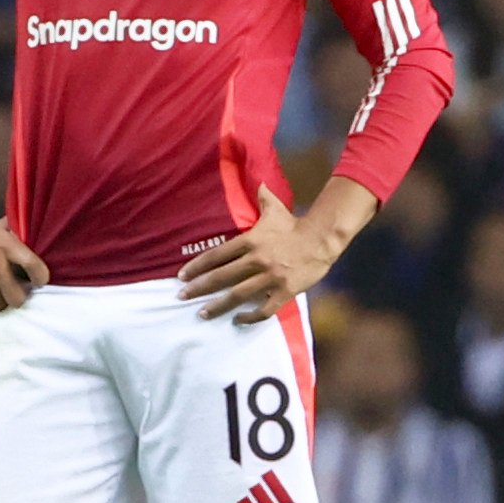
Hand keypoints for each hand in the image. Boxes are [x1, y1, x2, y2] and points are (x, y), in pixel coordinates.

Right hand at [0, 217, 49, 310]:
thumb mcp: (3, 230)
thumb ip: (23, 237)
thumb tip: (47, 242)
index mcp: (7, 244)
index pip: (33, 267)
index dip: (40, 278)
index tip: (39, 281)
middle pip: (17, 298)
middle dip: (19, 298)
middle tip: (16, 292)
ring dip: (1, 300)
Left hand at [177, 185, 337, 322]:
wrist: (322, 240)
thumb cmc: (295, 226)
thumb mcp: (275, 209)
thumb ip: (262, 198)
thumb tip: (258, 182)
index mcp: (250, 241)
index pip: (217, 255)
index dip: (197, 266)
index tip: (182, 276)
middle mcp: (256, 260)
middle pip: (221, 277)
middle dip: (199, 288)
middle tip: (181, 296)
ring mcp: (270, 278)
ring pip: (238, 295)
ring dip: (218, 306)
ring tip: (202, 314)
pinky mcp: (284, 292)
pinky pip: (264, 309)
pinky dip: (250, 317)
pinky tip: (238, 320)